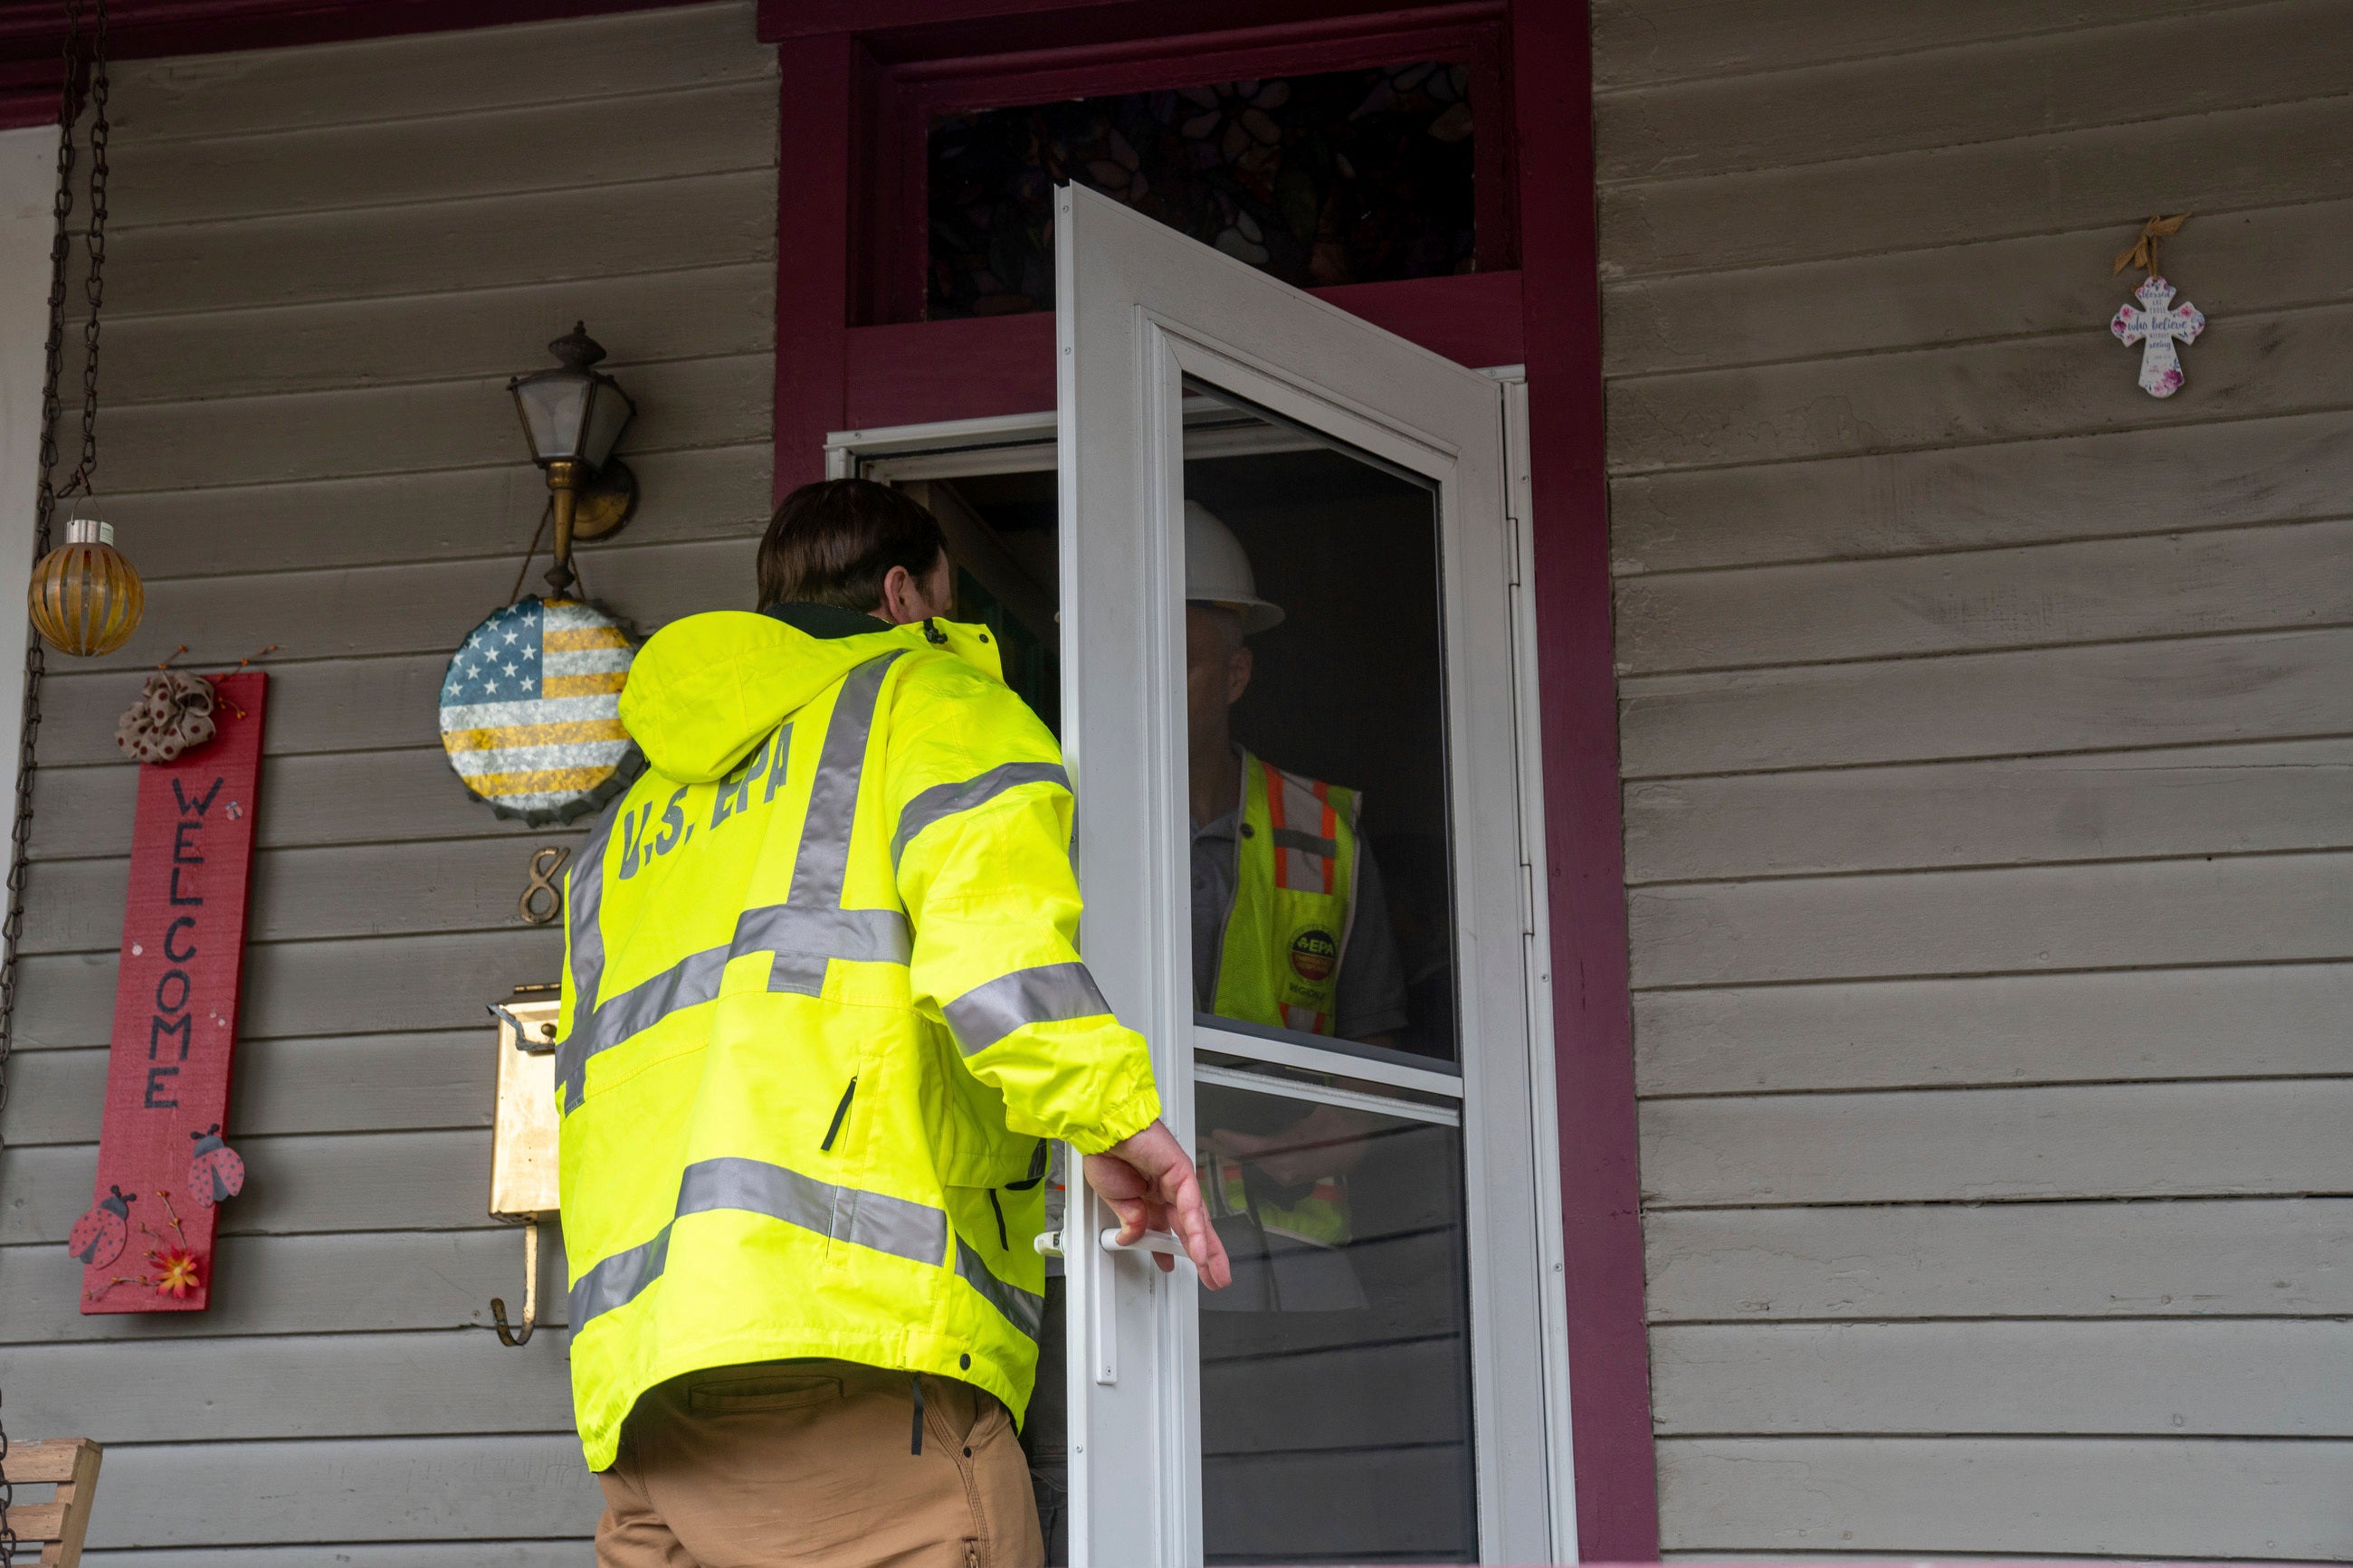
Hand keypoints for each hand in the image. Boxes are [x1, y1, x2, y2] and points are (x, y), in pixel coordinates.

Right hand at [1083, 1120, 1231, 1289]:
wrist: (1103, 1131)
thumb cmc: (1106, 1154)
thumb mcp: (1115, 1200)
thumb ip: (1130, 1220)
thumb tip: (1132, 1237)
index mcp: (1150, 1196)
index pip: (1167, 1228)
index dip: (1170, 1249)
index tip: (1170, 1265)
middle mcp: (1167, 1189)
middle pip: (1191, 1228)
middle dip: (1203, 1255)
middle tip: (1213, 1277)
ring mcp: (1177, 1181)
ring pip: (1197, 1220)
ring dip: (1207, 1249)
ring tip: (1215, 1273)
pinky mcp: (1182, 1172)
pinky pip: (1190, 1206)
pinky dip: (1195, 1230)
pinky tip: (1198, 1250)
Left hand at [1204, 1104, 1376, 1186]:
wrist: (1358, 1141)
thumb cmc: (1337, 1126)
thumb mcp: (1309, 1118)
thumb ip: (1282, 1131)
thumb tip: (1258, 1138)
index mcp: (1288, 1157)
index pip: (1251, 1149)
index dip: (1232, 1141)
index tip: (1214, 1134)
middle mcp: (1284, 1171)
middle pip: (1247, 1157)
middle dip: (1224, 1148)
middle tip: (1203, 1140)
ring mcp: (1286, 1176)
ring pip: (1254, 1161)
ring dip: (1234, 1151)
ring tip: (1214, 1142)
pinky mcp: (1290, 1176)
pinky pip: (1264, 1164)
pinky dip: (1250, 1154)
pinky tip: (1238, 1148)